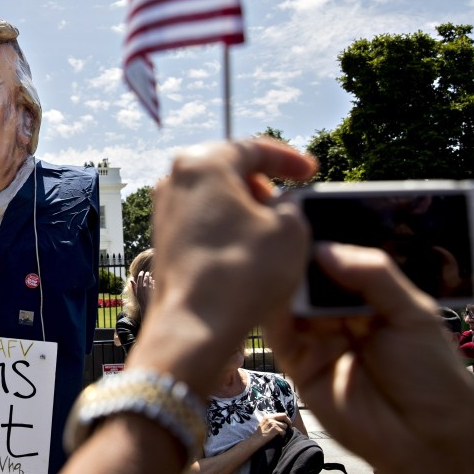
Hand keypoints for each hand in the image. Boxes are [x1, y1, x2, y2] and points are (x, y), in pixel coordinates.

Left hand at [128, 139, 316, 394]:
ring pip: (215, 196)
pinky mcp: (163, 237)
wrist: (195, 325)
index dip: (289, 159)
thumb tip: (281, 206)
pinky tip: (249, 247)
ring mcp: (164, 209)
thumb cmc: (242, 272)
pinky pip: (202, 220)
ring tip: (273, 228)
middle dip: (263, 183)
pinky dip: (228, 226)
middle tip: (290, 201)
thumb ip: (292, 205)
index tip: (310, 172)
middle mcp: (175, 179)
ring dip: (245, 207)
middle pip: (229, 169)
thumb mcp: (291, 229)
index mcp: (203, 161)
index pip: (254, 148)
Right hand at [253, 412, 290, 442]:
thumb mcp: (265, 423)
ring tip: (278, 434)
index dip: (286, 419)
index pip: (281, 414)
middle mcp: (270, 417)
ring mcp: (272, 423)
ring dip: (283, 431)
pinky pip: (284, 432)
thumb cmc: (261, 434)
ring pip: (285, 426)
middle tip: (289, 427)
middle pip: (284, 416)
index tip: (287, 423)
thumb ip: (273, 420)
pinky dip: (282, 435)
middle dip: (288, 422)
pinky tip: (278, 437)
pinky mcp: (275, 429)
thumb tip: (283, 421)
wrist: (256, 440)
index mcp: (268, 416)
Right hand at [263, 242, 473, 473]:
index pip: (339, 259)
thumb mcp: (414, 313)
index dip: (324, 238)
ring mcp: (316, 336)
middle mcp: (338, 314)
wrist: (425, 440)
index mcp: (370, 297)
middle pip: (309, 276)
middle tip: (279, 224)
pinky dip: (270, 309)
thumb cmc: (432, 376)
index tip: (302, 211)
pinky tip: (267, 284)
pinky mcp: (296, 362)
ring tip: (272, 249)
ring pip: (289, 299)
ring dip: (280, 276)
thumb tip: (323, 249)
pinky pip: (278, 331)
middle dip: (296, 254)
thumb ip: (373, 275)